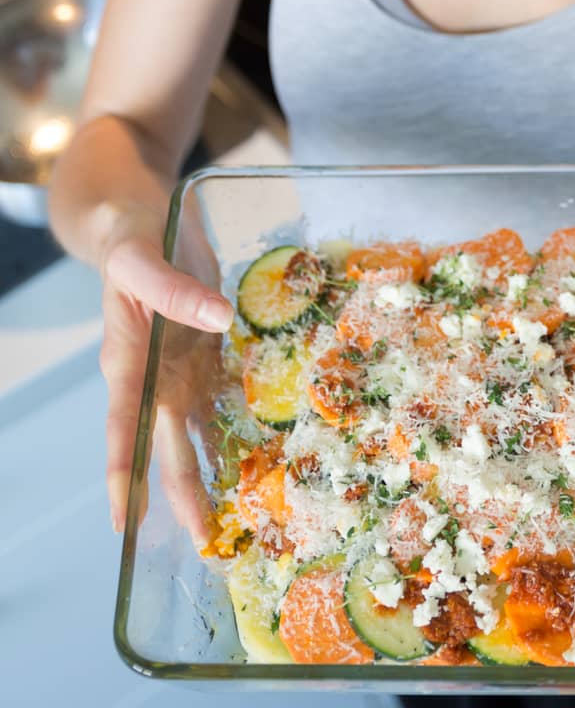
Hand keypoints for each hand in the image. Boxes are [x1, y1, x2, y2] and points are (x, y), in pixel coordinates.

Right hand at [98, 206, 232, 539]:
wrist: (140, 225)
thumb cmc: (130, 240)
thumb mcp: (141, 258)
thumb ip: (174, 289)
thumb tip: (218, 318)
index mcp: (126, 360)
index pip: (121, 426)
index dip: (123, 472)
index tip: (125, 521)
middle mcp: (151, 377)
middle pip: (165, 444)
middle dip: (182, 494)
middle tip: (206, 544)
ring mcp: (177, 371)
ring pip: (193, 434)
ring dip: (211, 475)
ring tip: (235, 522)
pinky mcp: (201, 359)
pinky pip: (219, 402)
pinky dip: (235, 432)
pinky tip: (259, 462)